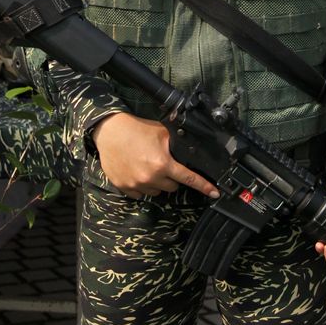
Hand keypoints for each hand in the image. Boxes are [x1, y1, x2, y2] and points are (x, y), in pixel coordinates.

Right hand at [92, 111, 219, 199]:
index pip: (189, 178)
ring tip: (148, 166)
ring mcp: (136, 184)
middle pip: (173, 187)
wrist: (110, 132)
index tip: (215, 193)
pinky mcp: (124, 187)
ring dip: (157, 182)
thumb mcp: (162, 133)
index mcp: (163, 163)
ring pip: (157, 192)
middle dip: (172, 177)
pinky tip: (138, 171)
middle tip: (164, 164)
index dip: (204, 186)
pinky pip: (140, 194)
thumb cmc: (137, 130)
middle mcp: (151, 177)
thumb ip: (177, 144)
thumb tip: (192, 150)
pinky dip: (142, 186)